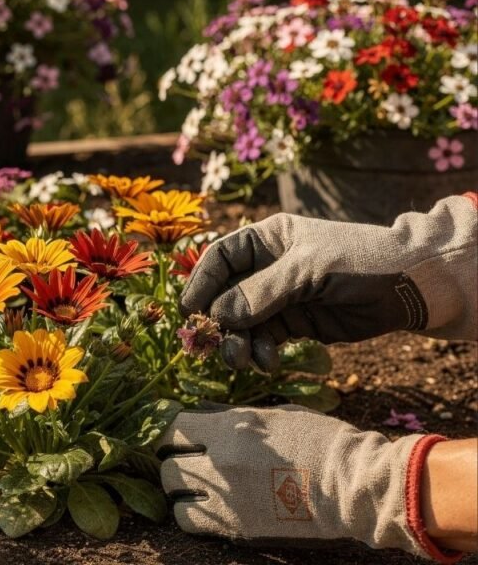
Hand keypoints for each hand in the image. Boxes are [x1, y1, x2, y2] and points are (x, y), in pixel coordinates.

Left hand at [155, 405, 457, 561]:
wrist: (352, 485)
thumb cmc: (322, 442)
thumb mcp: (276, 414)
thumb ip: (235, 416)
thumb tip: (205, 413)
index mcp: (228, 427)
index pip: (171, 430)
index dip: (169, 435)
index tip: (175, 440)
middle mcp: (219, 460)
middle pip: (166, 465)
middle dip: (171, 465)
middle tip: (183, 466)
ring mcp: (225, 495)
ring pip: (173, 496)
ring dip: (179, 493)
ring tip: (194, 490)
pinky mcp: (235, 526)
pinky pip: (189, 522)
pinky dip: (190, 517)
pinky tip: (205, 510)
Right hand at [180, 196, 476, 370]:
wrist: (412, 286)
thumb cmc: (360, 260)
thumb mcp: (308, 269)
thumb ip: (262, 292)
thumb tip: (218, 315)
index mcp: (266, 240)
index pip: (220, 259)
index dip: (201, 283)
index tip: (189, 311)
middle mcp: (267, 268)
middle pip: (225, 296)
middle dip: (219, 322)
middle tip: (216, 346)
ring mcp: (280, 298)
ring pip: (242, 324)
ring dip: (238, 343)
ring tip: (242, 360)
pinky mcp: (296, 325)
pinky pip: (265, 340)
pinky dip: (262, 353)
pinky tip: (269, 362)